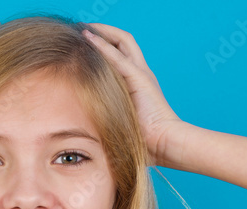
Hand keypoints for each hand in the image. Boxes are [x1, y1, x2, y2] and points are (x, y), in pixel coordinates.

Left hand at [82, 23, 182, 167]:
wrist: (164, 143)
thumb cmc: (145, 140)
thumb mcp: (122, 121)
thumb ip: (110, 113)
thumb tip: (85, 122)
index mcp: (138, 82)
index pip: (121, 53)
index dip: (105, 44)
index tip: (85, 42)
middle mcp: (141, 73)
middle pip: (124, 41)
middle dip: (104, 31)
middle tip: (83, 28)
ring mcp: (142, 74)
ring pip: (123, 41)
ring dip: (103, 32)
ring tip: (83, 27)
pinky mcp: (139, 78)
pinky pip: (117, 56)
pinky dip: (102, 45)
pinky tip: (88, 38)